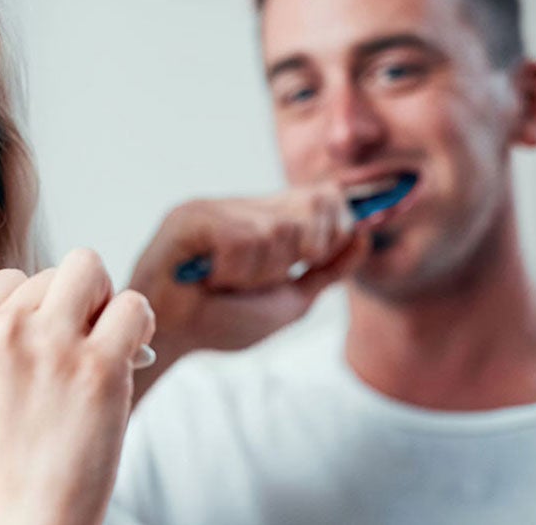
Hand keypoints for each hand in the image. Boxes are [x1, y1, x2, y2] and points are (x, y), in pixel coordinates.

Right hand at [0, 249, 154, 524]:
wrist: (24, 511)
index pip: (7, 279)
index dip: (29, 310)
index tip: (35, 348)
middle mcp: (1, 331)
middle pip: (51, 274)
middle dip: (67, 304)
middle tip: (70, 349)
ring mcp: (52, 346)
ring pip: (89, 270)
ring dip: (101, 300)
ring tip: (99, 341)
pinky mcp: (99, 367)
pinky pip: (132, 305)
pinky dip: (137, 322)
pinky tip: (126, 353)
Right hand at [129, 183, 369, 402]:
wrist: (171, 338)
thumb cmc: (222, 320)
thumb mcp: (292, 299)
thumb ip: (328, 269)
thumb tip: (364, 234)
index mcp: (263, 218)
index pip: (322, 197)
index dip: (336, 224)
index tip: (316, 257)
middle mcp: (241, 206)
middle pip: (312, 207)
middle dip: (304, 252)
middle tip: (265, 279)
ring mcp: (216, 207)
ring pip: (279, 231)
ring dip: (262, 273)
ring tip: (229, 284)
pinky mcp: (191, 217)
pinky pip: (244, 239)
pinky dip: (235, 271)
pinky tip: (211, 279)